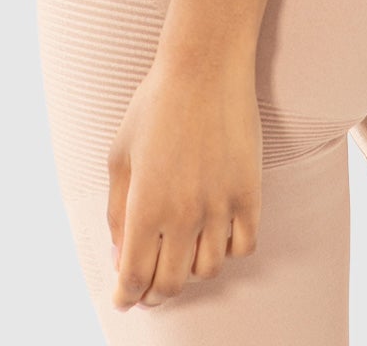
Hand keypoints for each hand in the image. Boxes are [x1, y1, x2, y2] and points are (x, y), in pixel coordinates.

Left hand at [106, 45, 262, 310]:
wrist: (204, 67)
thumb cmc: (155, 105)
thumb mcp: (120, 155)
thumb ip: (116, 212)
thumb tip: (121, 256)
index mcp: (145, 206)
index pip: (134, 277)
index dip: (126, 296)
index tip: (124, 298)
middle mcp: (183, 214)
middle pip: (170, 283)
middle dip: (154, 293)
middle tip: (149, 288)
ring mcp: (220, 206)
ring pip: (208, 269)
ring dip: (190, 271)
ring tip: (181, 258)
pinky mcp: (249, 193)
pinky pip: (243, 245)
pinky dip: (228, 250)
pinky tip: (215, 236)